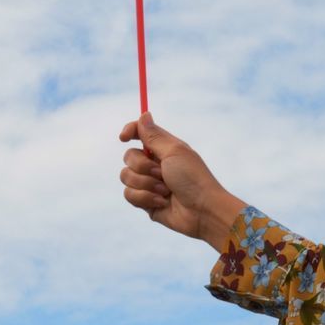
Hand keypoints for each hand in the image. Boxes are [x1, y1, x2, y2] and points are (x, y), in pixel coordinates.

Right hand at [119, 112, 246, 249]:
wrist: (201, 211)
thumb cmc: (193, 178)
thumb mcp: (173, 151)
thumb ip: (153, 135)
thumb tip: (144, 113)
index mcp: (163, 148)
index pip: (139, 133)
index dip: (129, 131)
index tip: (123, 137)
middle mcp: (154, 163)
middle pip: (129, 156)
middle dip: (143, 166)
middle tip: (161, 172)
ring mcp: (148, 183)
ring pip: (126, 176)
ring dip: (146, 184)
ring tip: (165, 191)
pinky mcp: (145, 201)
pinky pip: (129, 195)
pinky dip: (145, 198)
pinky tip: (162, 202)